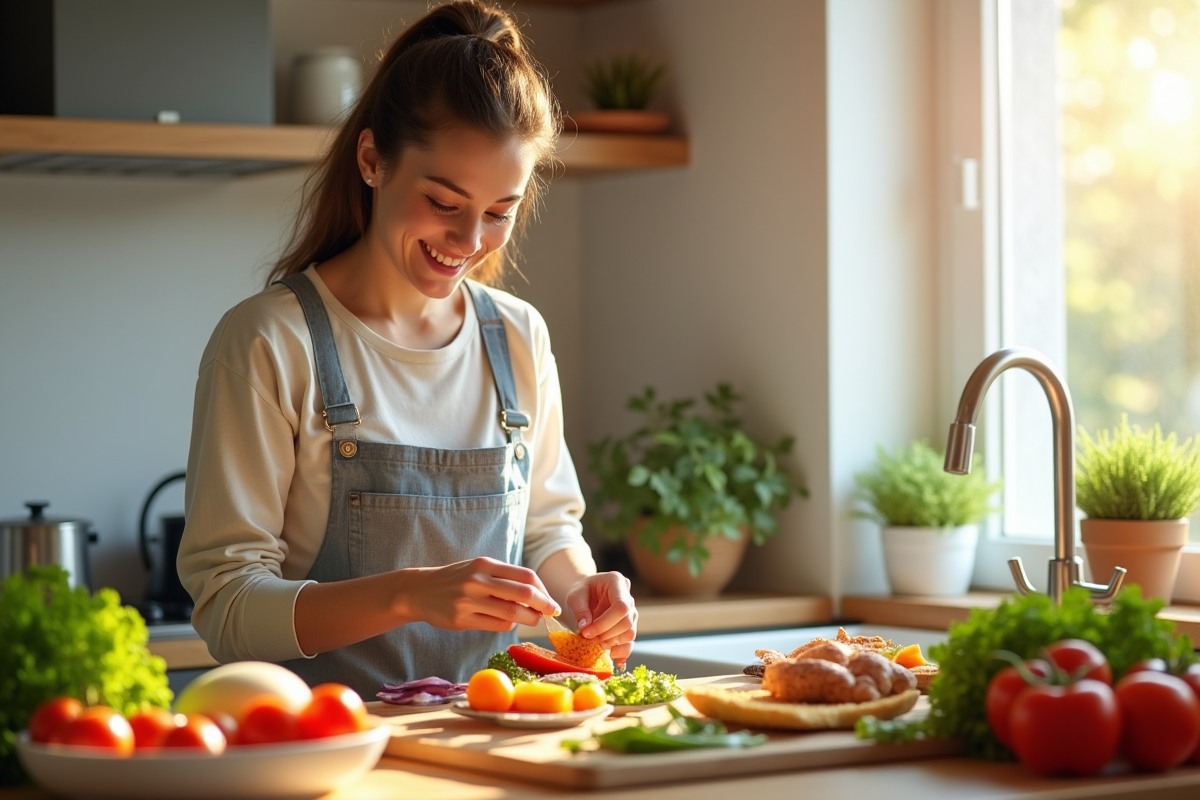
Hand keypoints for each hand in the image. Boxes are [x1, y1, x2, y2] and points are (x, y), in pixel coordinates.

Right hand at [400, 557, 559, 631]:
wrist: (419, 590)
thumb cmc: (456, 579)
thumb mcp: (478, 569)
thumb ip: (504, 578)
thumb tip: (538, 595)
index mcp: (485, 564)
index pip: (526, 576)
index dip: (543, 590)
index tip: (551, 600)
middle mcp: (478, 580)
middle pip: (524, 594)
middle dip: (543, 605)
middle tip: (552, 613)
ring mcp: (469, 601)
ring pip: (512, 614)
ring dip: (529, 619)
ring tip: (532, 619)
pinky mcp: (462, 619)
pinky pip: (497, 626)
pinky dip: (509, 626)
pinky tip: (508, 622)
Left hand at [564, 572, 637, 664]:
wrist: (585, 594)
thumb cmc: (581, 591)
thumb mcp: (575, 596)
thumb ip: (580, 610)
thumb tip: (586, 628)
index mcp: (617, 582)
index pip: (621, 606)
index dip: (605, 623)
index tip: (587, 632)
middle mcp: (628, 597)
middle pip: (626, 622)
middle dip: (606, 635)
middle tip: (588, 639)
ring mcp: (631, 612)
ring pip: (630, 633)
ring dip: (611, 643)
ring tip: (595, 643)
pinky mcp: (629, 626)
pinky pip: (630, 641)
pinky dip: (622, 652)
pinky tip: (612, 657)